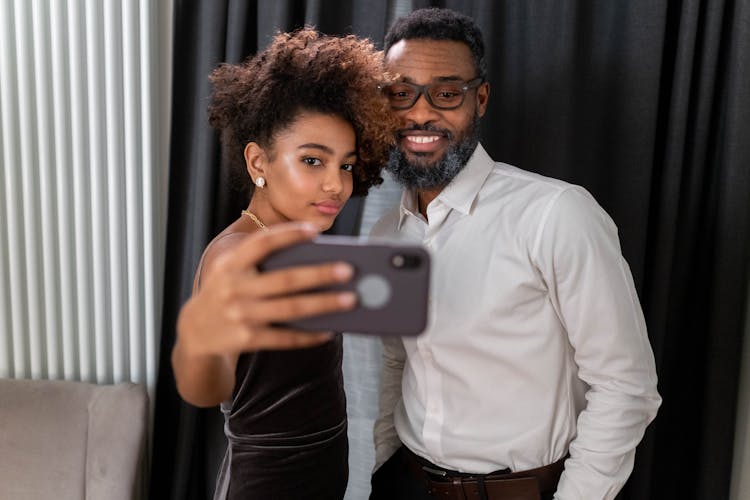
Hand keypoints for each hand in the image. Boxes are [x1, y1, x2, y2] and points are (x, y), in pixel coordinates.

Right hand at [176, 223, 356, 355]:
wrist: (193, 332)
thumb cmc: (225, 293)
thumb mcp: (230, 272)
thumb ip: (260, 263)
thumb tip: (314, 262)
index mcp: (230, 265)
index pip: (262, 243)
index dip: (288, 235)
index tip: (315, 230)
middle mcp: (233, 288)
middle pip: (285, 279)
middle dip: (319, 274)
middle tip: (348, 270)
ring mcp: (239, 315)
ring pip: (290, 309)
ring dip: (323, 304)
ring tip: (350, 299)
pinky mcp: (246, 339)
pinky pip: (284, 337)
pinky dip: (308, 335)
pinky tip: (329, 330)